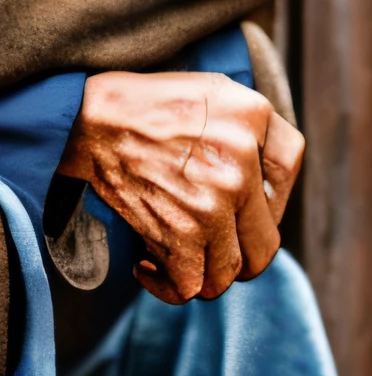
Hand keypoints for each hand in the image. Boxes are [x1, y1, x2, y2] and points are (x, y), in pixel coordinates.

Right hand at [57, 70, 303, 303]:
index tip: (243, 201)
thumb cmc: (144, 103)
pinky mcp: (181, 235)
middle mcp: (242, 161)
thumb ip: (249, 124)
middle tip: (211, 239)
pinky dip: (169, 286)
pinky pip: (193, 286)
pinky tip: (149, 265)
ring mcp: (214, 204)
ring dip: (207, 272)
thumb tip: (267, 174)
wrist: (88, 118)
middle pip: (265, 240)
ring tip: (183, 256)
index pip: (288, 170)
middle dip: (239, 248)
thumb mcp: (211, 89)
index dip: (270, 191)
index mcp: (252, 116)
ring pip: (232, 271)